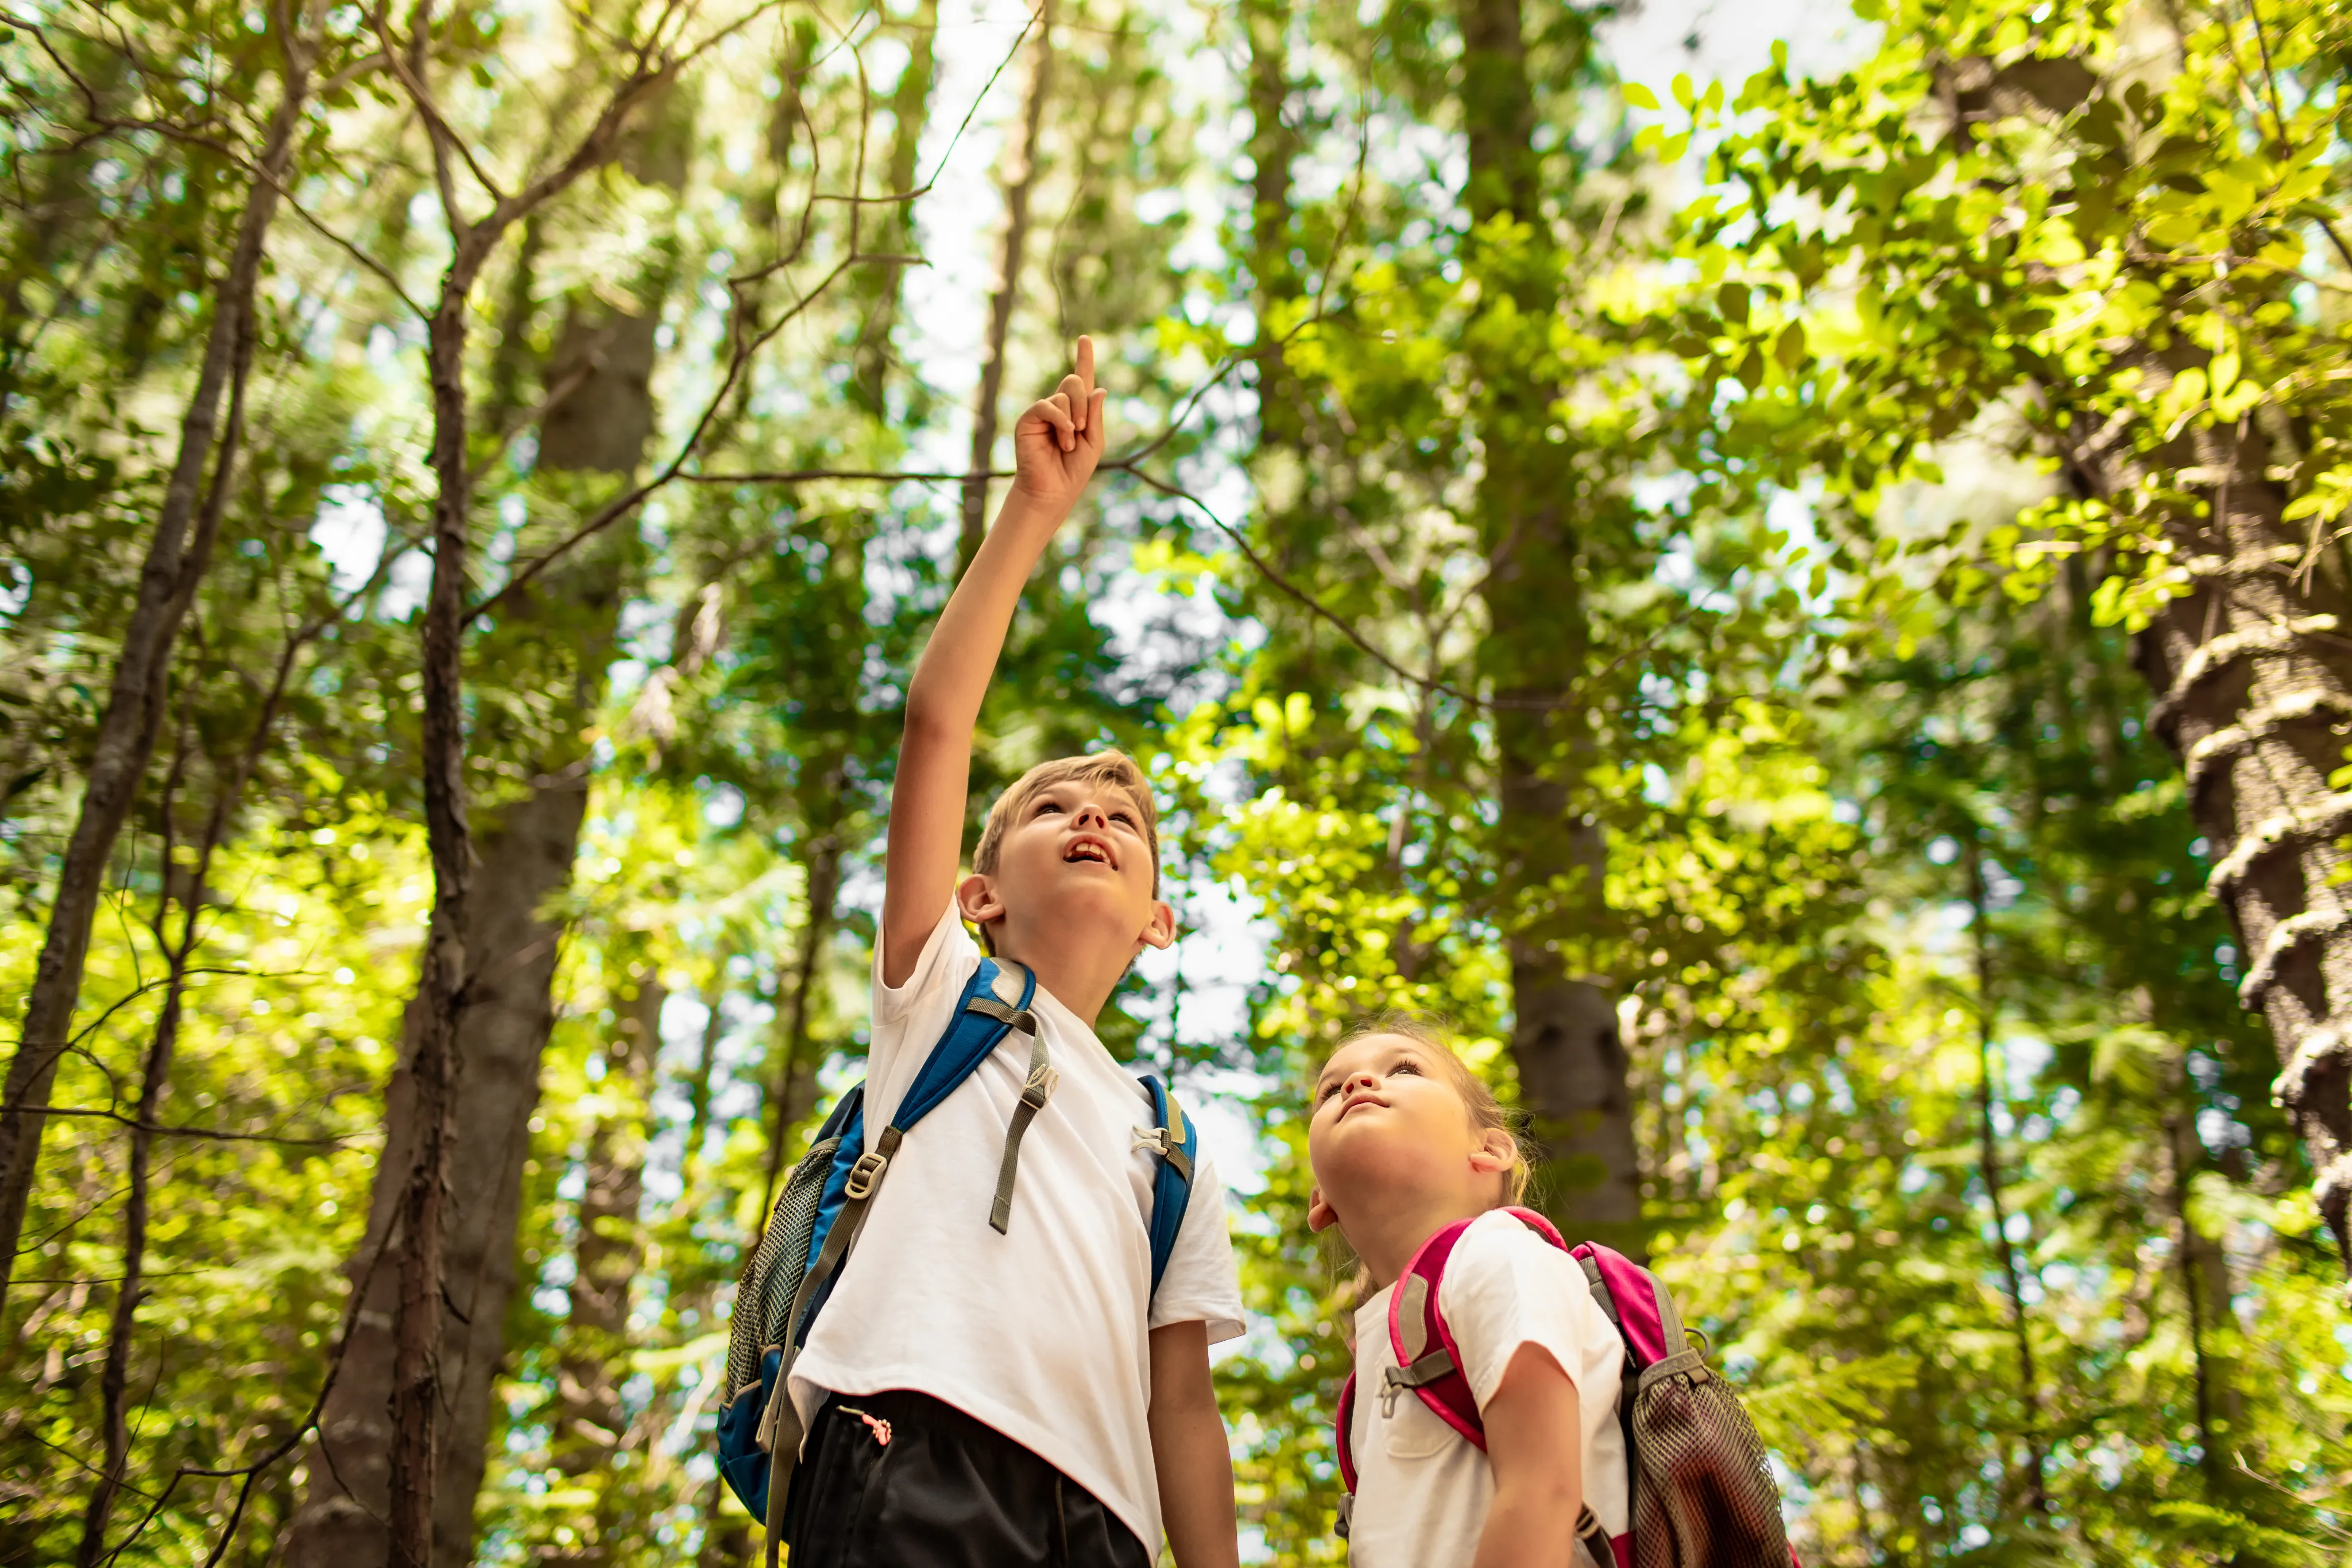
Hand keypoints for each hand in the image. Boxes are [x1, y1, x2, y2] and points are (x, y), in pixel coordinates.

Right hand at [1009, 335, 1109, 516]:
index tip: (1085, 339)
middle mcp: (1059, 407)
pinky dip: (1059, 419)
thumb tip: (1099, 389)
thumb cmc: (1073, 470)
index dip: (1084, 358)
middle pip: (1074, 381)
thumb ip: (1096, 416)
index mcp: (1077, 411)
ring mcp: (1043, 412)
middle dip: (1084, 404)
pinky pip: (1047, 405)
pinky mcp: (1028, 419)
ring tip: (1068, 444)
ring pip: (1063, 394)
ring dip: (1073, 420)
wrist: (1052, 490)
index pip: (1082, 379)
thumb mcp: (1094, 442)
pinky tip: (1064, 436)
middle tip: (1082, 429)